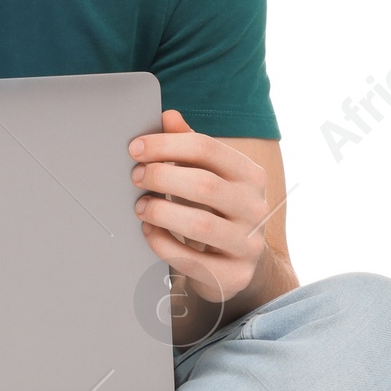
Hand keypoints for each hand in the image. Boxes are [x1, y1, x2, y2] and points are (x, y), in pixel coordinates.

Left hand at [129, 108, 270, 306]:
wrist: (240, 261)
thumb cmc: (215, 209)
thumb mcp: (207, 174)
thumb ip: (189, 145)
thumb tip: (169, 116)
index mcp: (249, 174)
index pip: (206, 148)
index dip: (166, 145)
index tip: (135, 148)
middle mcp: (255, 207)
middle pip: (204, 184)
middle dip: (161, 177)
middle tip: (136, 177)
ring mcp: (248, 243)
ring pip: (200, 225)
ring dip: (161, 212)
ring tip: (140, 207)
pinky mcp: (235, 274)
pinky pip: (193, 261)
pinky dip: (163, 244)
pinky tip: (149, 232)